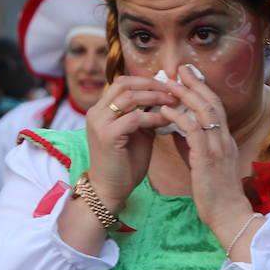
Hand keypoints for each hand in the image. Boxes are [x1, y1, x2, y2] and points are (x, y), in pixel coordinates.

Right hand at [85, 75, 176, 208]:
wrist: (111, 188)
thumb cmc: (126, 162)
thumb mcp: (138, 132)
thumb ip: (146, 114)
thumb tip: (166, 99)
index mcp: (102, 109)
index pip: (123, 82)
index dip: (146, 80)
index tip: (168, 86)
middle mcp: (96, 112)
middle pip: (125, 83)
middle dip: (152, 85)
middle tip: (173, 90)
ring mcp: (100, 123)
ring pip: (130, 97)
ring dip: (155, 98)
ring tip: (174, 102)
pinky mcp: (107, 136)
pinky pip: (134, 118)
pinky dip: (153, 117)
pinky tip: (167, 120)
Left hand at [158, 65, 258, 246]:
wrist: (227, 215)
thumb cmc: (214, 192)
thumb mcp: (204, 162)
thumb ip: (192, 143)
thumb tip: (175, 126)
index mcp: (225, 140)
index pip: (216, 107)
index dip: (202, 89)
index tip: (188, 75)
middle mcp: (225, 139)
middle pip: (212, 102)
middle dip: (195, 83)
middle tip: (180, 68)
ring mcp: (218, 148)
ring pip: (204, 112)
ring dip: (186, 94)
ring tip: (169, 83)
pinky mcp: (207, 158)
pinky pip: (193, 131)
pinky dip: (178, 117)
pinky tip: (164, 110)